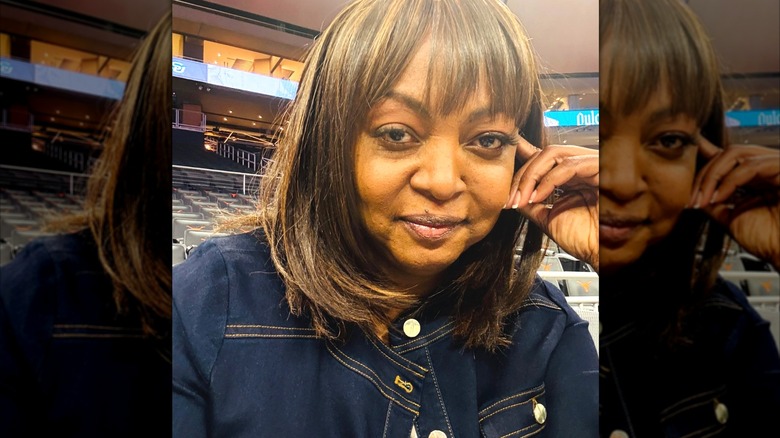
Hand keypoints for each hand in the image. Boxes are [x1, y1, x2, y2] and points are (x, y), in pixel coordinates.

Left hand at [505, 138, 599, 270]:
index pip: (543, 158)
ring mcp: (590, 166)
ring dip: (531, 176)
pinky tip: (538, 197)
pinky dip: (549, 180)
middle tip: (509, 197)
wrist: (602, 253)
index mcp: (571, 177)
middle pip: (543, 154)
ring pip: (553, 155)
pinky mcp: (600, 170)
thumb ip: (530, 204)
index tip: (503, 162)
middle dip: (521, 175)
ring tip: (521, 199)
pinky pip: (569, 166)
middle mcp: (580, 168)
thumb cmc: (585, 239)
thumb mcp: (547, 218)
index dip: (522, 155)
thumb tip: (513, 195)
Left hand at [689, 138, 779, 269]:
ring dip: (712, 176)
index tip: (683, 167)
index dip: (704, 158)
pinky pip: (751, 166)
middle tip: (691, 197)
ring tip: (703, 199)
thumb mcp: (730, 217)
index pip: (726, 158)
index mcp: (756, 177)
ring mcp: (776, 167)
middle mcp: (766, 168)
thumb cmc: (769, 241)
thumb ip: (714, 203)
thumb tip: (694, 193)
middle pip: (726, 153)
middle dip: (703, 174)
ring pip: (735, 154)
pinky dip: (729, 181)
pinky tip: (719, 197)